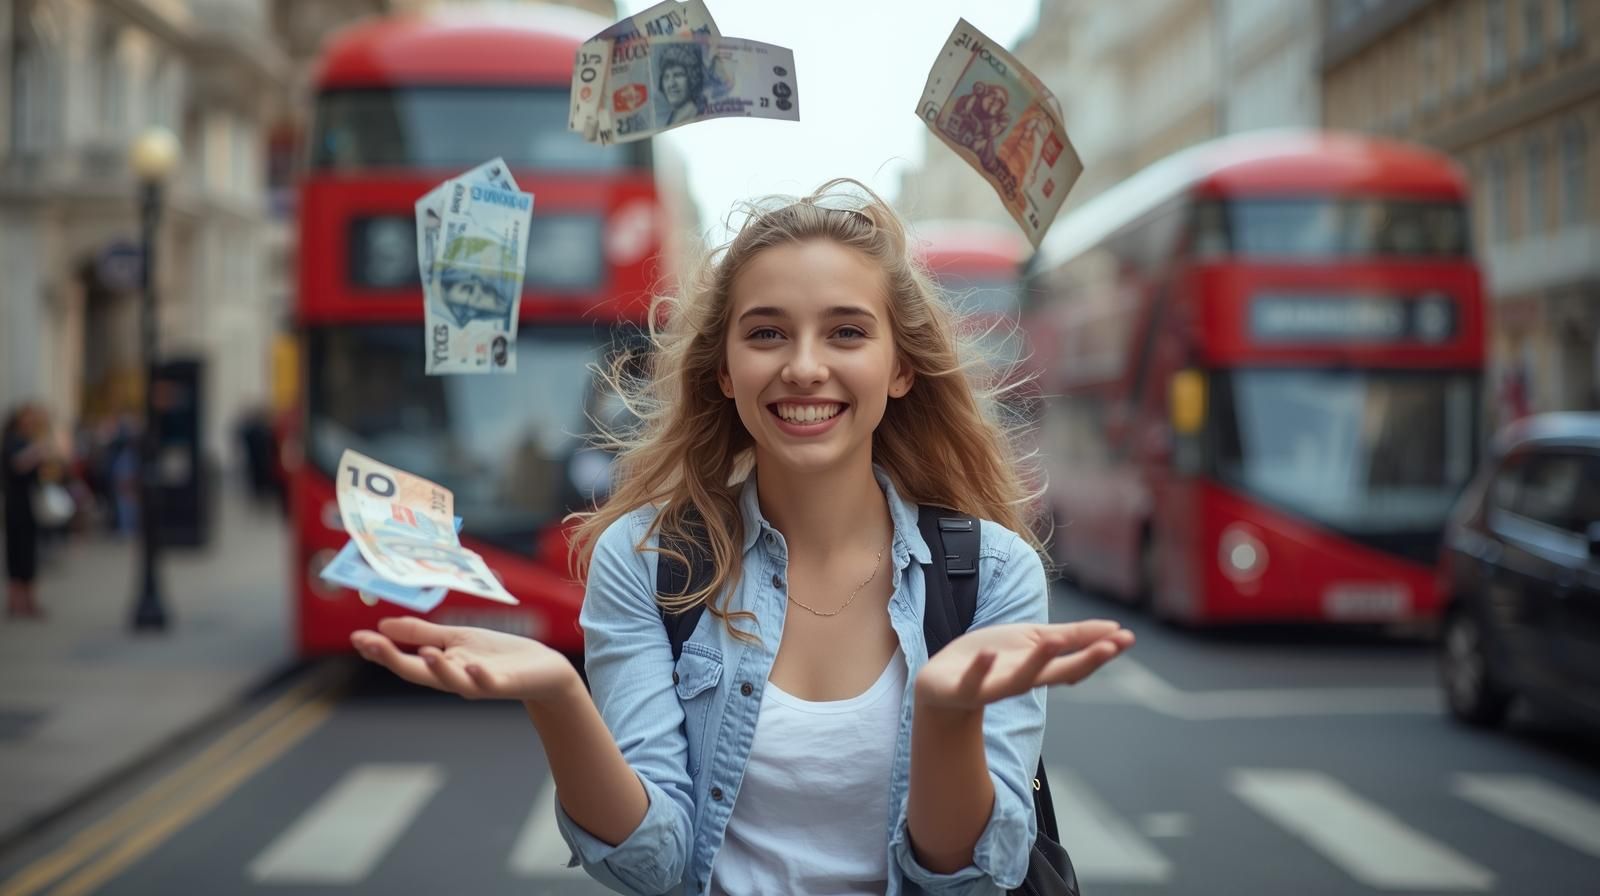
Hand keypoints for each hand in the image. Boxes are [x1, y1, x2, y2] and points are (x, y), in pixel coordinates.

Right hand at [351, 617, 580, 704]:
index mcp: (441, 665)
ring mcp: (478, 683)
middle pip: (418, 672)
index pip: (404, 660)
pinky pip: (488, 683)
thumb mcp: (456, 638)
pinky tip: (470, 665)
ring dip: (438, 669)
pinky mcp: (504, 684)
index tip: (357, 638)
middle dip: (393, 659)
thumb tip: (382, 626)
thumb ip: (422, 633)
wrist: (542, 668)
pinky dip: (478, 676)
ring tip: (425, 652)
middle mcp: (454, 678)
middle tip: (370, 644)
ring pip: (452, 681)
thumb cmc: (498, 654)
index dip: (380, 651)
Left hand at [914, 619, 1133, 712]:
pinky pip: (973, 683)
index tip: (1128, 638)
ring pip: (1019, 681)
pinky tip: (989, 653)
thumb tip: (1115, 629)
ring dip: (1037, 662)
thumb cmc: (991, 659)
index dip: (1101, 651)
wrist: (941, 683)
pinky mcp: (962, 689)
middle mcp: (1021, 680)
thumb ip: (1070, 638)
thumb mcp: (1032, 641)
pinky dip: (982, 669)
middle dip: (1085, 660)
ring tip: (1053, 642)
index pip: (1075, 661)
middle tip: (1111, 645)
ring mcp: (992, 687)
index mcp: (1038, 668)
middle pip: (1057, 674)